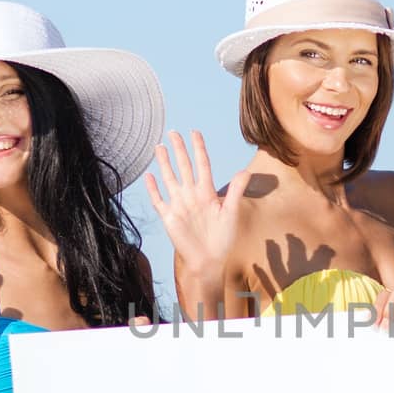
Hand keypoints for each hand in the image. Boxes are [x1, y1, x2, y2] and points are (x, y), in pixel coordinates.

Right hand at [144, 130, 244, 281]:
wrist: (209, 260)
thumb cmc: (223, 238)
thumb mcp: (231, 213)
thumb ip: (236, 192)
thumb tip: (245, 171)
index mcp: (207, 192)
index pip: (201, 165)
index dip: (198, 149)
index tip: (195, 133)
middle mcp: (191, 195)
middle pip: (183, 167)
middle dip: (178, 150)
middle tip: (173, 132)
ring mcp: (179, 205)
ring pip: (170, 179)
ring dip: (164, 163)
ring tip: (159, 147)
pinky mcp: (169, 217)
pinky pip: (159, 199)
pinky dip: (153, 188)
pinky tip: (148, 175)